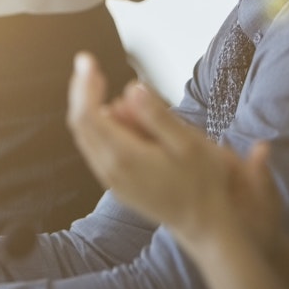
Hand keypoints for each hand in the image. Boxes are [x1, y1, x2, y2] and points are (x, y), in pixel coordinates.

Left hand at [66, 53, 282, 253]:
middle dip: (81, 90)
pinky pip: (96, 150)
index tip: (88, 61)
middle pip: (80, 124)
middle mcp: (110, 170)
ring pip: (86, 137)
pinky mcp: (118, 185)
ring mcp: (112, 180)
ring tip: (106, 85)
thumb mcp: (188, 144)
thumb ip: (157, 115)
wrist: (207, 227)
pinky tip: (116, 114)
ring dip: (89, 107)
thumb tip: (131, 88)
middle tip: (88, 65)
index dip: (84, 84)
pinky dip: (98, 126)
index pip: (88, 115)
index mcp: (124, 157)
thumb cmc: (204, 184)